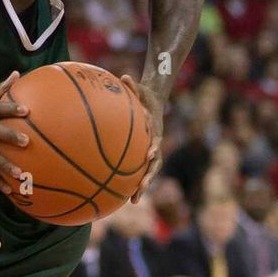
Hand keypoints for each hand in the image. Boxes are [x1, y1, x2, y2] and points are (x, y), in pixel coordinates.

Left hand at [120, 74, 162, 203]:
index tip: (150, 155)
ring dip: (142, 186)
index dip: (154, 148)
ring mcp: (151, 152)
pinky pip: (137, 171)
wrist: (154, 102)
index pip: (156, 140)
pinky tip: (120, 195)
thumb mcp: (141, 89)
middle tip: (142, 186)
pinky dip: (131, 182)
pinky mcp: (143, 156)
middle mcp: (155, 144)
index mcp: (155, 130)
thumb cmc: (145, 95)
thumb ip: (133, 85)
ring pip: (148, 173)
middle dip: (148, 176)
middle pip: (154, 164)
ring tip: (133, 201)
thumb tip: (124, 75)